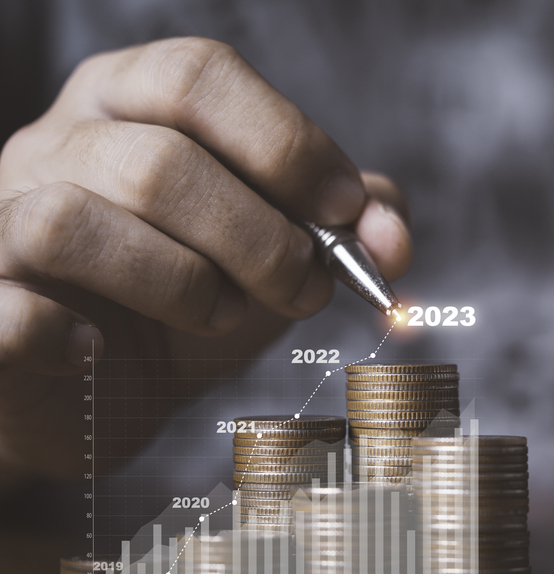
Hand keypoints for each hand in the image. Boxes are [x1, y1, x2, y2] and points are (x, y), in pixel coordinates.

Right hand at [0, 38, 411, 481]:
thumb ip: (335, 225)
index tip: (347, 212)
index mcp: (127, 104)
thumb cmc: (185, 303)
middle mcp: (53, 143)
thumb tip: (393, 230)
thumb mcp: (270, 251)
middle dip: (259, 235)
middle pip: (160, 158)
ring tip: (219, 316)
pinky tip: (101, 352)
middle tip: (304, 289)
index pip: (200, 77)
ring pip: (77, 218)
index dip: (286, 142)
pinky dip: (66, 334)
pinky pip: (8, 306)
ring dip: (181, 283)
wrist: (92, 392)